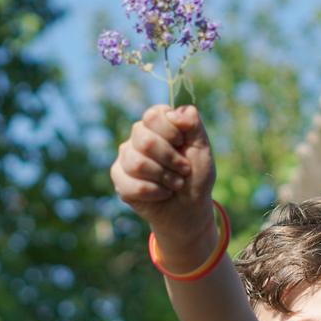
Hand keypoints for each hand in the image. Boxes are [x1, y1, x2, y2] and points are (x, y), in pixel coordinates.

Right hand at [110, 104, 215, 243]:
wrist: (189, 208)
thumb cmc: (196, 176)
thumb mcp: (202, 148)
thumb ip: (193, 125)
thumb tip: (175, 113)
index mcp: (157, 124)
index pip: (152, 116)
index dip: (170, 131)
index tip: (182, 144)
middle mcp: (138, 137)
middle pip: (144, 140)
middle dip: (169, 159)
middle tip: (183, 170)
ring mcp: (126, 157)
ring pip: (136, 163)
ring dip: (163, 177)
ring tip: (174, 184)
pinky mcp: (119, 179)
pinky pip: (130, 184)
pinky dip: (153, 192)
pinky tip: (162, 194)